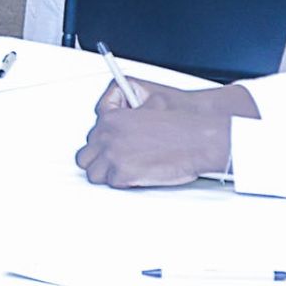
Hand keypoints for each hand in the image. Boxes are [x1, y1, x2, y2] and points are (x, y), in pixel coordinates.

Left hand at [75, 80, 255, 187]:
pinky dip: (123, 182)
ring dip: (106, 173)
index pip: (90, 132)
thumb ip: (128, 109)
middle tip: (117, 160)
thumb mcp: (150, 102)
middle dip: (100, 158)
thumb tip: (123, 118)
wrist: (198, 140)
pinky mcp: (123, 174)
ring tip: (124, 171)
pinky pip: (111, 183)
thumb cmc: (181, 124)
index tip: (107, 145)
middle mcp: (108, 136)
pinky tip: (137, 175)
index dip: (100, 141)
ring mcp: (113, 155)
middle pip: (87, 154)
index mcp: (112, 118)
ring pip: (93, 172)